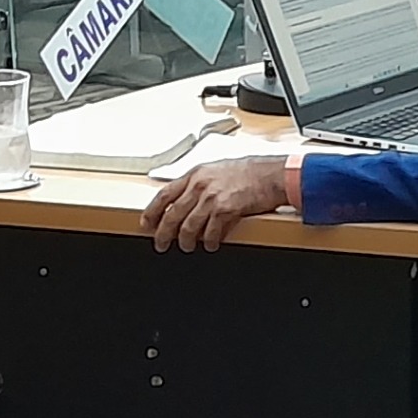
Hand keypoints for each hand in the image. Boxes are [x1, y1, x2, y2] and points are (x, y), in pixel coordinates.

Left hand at [145, 152, 296, 249]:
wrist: (271, 174)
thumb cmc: (249, 172)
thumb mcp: (217, 170)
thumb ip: (199, 183)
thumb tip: (186, 200)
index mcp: (195, 174)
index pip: (164, 194)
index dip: (152, 211)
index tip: (146, 223)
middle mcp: (200, 185)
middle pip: (172, 214)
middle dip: (164, 233)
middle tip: (161, 244)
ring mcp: (212, 198)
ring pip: (188, 226)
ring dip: (186, 241)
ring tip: (188, 247)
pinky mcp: (226, 210)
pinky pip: (211, 232)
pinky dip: (210, 241)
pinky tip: (211, 245)